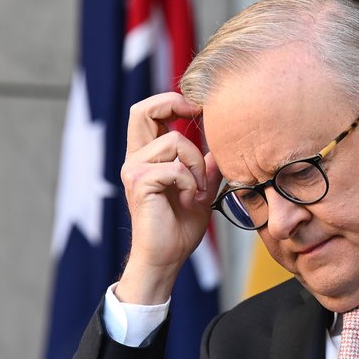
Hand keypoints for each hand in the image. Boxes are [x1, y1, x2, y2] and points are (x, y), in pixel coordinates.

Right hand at [115, 93, 221, 303]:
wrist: (167, 258)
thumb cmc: (179, 228)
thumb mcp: (200, 189)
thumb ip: (207, 166)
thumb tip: (223, 145)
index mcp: (146, 156)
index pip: (148, 112)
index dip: (172, 101)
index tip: (199, 107)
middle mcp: (135, 159)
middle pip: (142, 110)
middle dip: (173, 104)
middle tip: (197, 114)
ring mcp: (134, 170)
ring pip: (174, 142)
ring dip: (196, 164)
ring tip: (198, 188)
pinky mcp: (140, 183)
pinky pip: (175, 168)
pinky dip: (191, 182)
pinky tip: (191, 199)